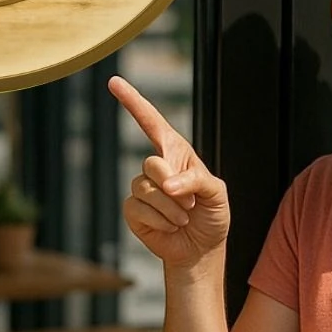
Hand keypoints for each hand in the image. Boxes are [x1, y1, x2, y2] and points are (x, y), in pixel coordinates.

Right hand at [109, 77, 229, 266]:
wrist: (201, 248)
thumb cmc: (212, 215)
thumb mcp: (217, 193)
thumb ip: (196, 181)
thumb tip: (167, 185)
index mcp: (176, 152)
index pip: (151, 121)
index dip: (132, 101)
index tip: (113, 82)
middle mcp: (156, 166)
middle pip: (152, 163)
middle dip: (174, 187)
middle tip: (190, 204)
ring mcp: (141, 187)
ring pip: (146, 189)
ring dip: (171, 209)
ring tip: (183, 218)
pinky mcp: (132, 210)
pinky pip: (138, 209)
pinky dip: (160, 222)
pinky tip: (169, 227)